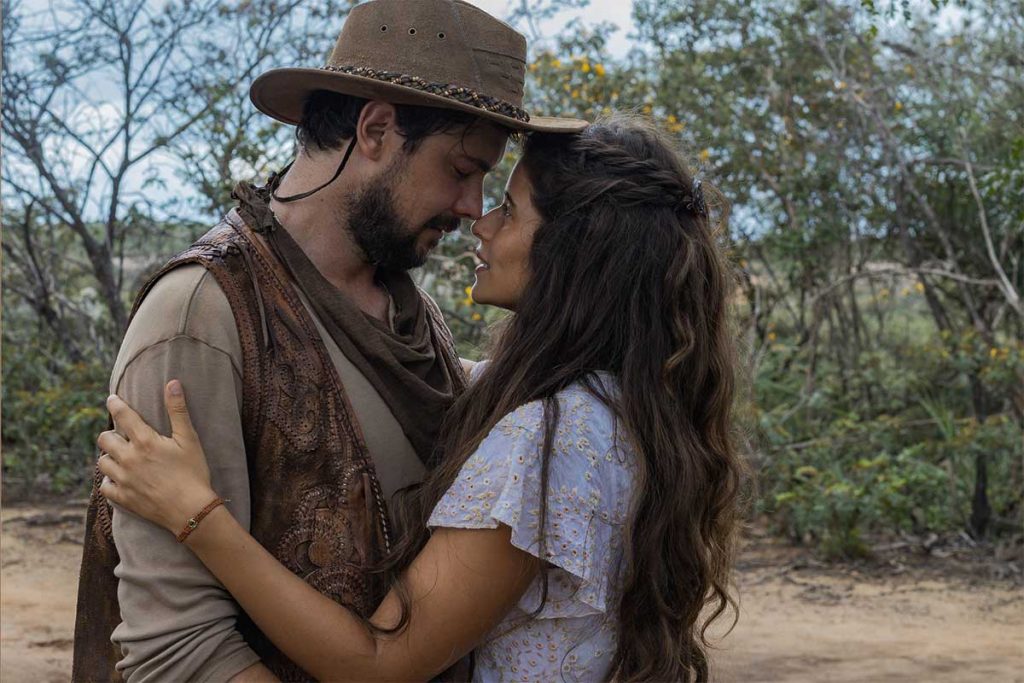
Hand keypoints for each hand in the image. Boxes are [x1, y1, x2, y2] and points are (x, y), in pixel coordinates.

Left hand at [97, 380, 217, 535]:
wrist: (191, 511)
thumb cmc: (193, 473)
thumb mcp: (190, 439)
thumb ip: (178, 410)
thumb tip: (173, 382)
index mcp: (145, 441)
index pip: (122, 416)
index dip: (115, 404)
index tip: (111, 399)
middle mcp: (128, 459)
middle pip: (104, 439)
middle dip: (110, 434)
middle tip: (121, 436)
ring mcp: (123, 480)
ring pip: (102, 462)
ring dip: (110, 457)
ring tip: (121, 457)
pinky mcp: (123, 498)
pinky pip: (105, 487)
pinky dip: (110, 481)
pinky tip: (120, 479)